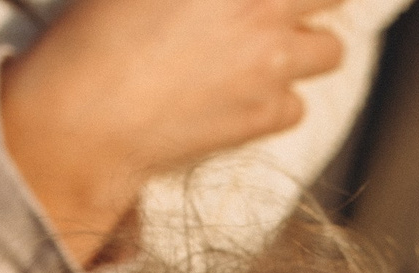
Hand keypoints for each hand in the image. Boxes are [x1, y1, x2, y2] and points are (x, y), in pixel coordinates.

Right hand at [0, 0, 342, 263]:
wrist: (87, 116)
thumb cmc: (97, 34)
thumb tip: (208, 3)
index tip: (264, 3)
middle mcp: (264, 7)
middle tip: (279, 8)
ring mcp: (273, 61)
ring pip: (330, 50)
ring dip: (307, 47)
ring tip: (270, 52)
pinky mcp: (266, 114)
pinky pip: (297, 104)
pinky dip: (277, 101)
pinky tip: (242, 97)